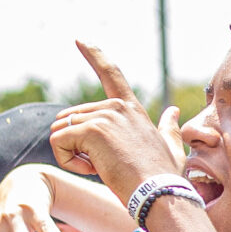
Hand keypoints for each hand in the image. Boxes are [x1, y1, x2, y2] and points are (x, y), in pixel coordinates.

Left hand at [48, 42, 180, 202]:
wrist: (160, 192)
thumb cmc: (164, 175)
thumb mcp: (170, 146)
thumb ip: (168, 127)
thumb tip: (173, 111)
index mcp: (130, 108)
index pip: (111, 73)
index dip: (94, 55)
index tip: (79, 39)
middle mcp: (116, 107)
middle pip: (68, 120)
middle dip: (74, 146)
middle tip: (102, 163)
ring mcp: (103, 116)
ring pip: (60, 132)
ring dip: (71, 155)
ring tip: (101, 167)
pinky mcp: (91, 130)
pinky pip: (57, 144)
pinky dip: (67, 161)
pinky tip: (93, 169)